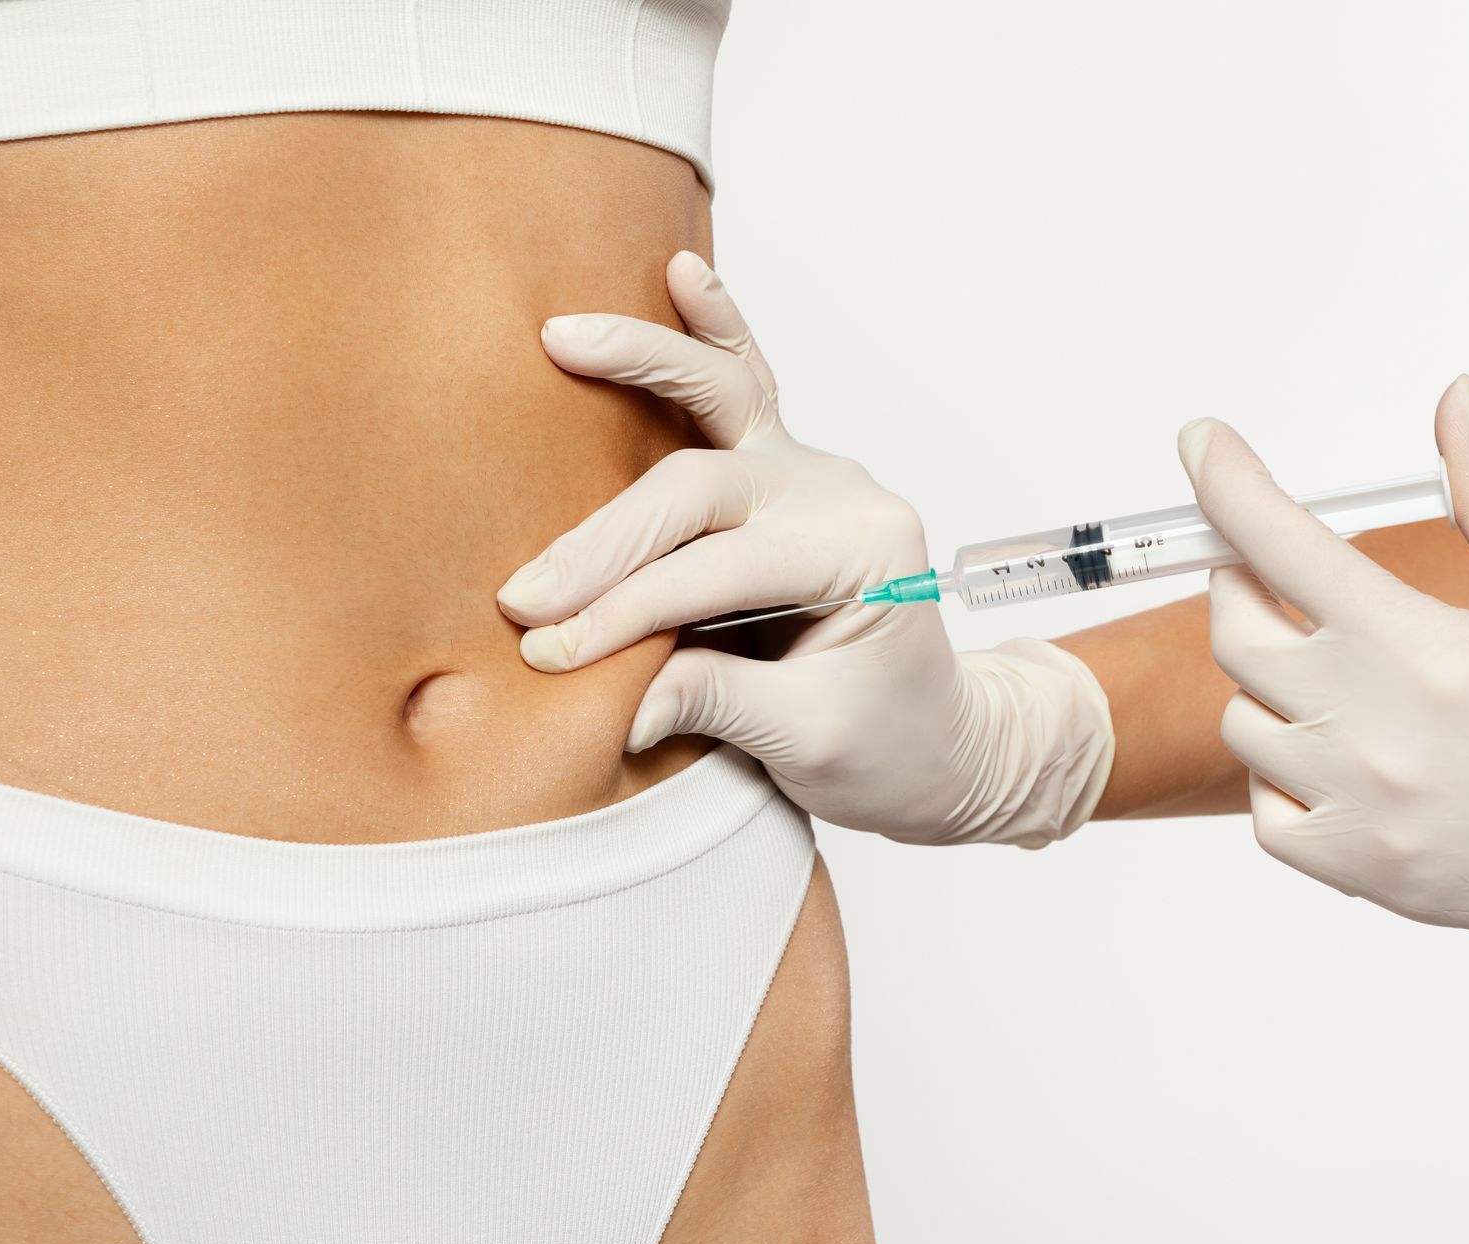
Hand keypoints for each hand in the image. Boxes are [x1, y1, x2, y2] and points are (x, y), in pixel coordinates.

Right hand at [494, 251, 1114, 847]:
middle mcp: (844, 494)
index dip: (629, 611)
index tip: (552, 651)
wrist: (943, 744)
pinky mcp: (785, 475)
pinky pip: (746, 387)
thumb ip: (716, 705)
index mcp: (866, 554)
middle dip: (607, 541)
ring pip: (720, 403)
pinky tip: (684, 273)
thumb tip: (617, 698)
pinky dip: (715, 331)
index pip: (721, 571)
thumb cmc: (894, 746)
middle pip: (701, 489)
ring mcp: (815, 473)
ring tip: (562, 335)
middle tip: (525, 596)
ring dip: (643, 362)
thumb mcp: (812, 744)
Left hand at [1179, 375, 1468, 1047]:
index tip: (1203, 441)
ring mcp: (1366, 815)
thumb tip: (1453, 402)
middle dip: (1242, 584)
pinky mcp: (1374, 878)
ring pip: (1247, 726)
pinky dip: (1285, 781)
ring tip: (1338, 672)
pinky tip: (1345, 758)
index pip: (1277, 542)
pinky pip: (1270, 820)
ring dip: (1272, 684)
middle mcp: (1375, 734)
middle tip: (1276, 571)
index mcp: (1423, 648)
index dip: (1225, 479)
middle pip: (1235, 634)